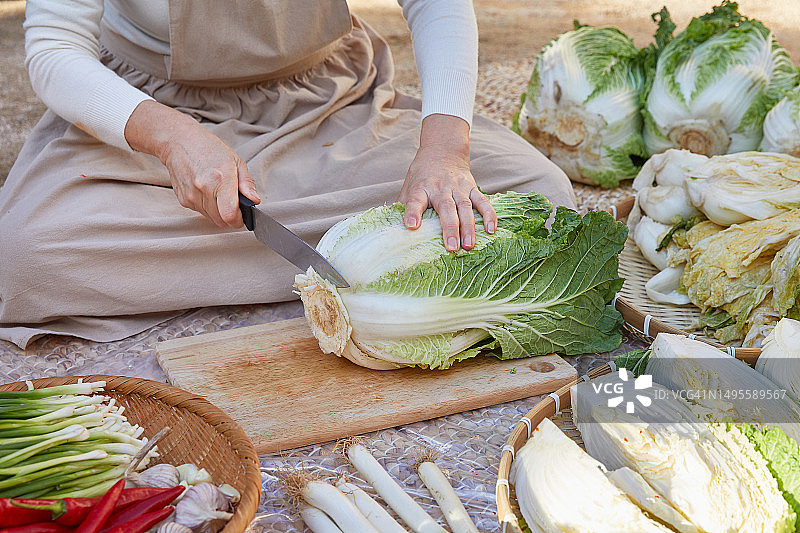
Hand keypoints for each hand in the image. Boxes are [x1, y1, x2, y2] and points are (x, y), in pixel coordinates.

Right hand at [125, 100, 259, 227]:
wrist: (180, 142)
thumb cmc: (209, 149)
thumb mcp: (236, 161)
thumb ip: (247, 183)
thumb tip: (254, 200)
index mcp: (220, 179)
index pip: (230, 215)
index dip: (239, 220)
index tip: (243, 215)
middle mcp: (204, 190)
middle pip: (221, 221)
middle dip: (231, 217)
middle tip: (233, 203)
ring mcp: (191, 196)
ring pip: (211, 218)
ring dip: (219, 212)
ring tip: (218, 193)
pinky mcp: (183, 200)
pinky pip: (200, 212)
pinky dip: (207, 207)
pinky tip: (207, 191)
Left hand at [399, 114, 496, 250]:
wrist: (443, 151)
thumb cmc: (422, 176)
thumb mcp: (408, 187)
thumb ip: (402, 207)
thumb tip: (392, 230)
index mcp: (421, 188)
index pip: (415, 200)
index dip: (412, 213)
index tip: (411, 226)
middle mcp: (440, 188)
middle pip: (445, 208)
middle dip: (449, 228)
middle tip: (452, 248)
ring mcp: (458, 187)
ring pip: (465, 207)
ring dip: (468, 227)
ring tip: (469, 245)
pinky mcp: (472, 187)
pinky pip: (482, 202)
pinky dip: (488, 215)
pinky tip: (491, 230)